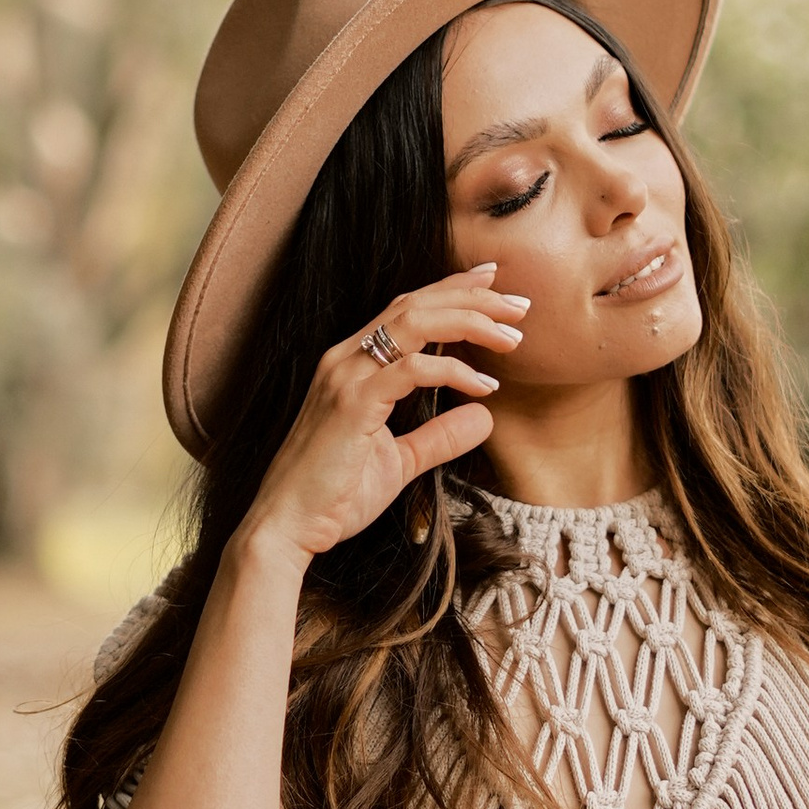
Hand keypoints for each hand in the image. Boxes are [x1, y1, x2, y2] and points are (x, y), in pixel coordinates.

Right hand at [241, 267, 526, 569]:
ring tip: (510, 336)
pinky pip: (410, 370)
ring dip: (469, 321)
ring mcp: (346, 377)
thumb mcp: (399, 461)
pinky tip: (484, 385)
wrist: (289, 525)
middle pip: (415, 304)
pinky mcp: (352, 403)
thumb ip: (438, 436)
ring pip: (414, 322)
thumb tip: (484, 418)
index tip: (494, 283)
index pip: (407, 308)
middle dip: (472, 297)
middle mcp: (346, 358)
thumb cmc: (334, 494)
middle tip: (519, 304)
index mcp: (352, 363)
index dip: (452, 289)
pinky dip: (452, 370)